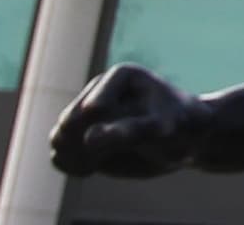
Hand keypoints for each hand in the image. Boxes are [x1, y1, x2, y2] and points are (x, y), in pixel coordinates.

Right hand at [52, 65, 208, 177]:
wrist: (186, 139)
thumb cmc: (181, 128)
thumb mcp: (166, 129)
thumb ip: (129, 132)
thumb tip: (89, 138)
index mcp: (121, 75)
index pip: (95, 111)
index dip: (119, 132)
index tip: (159, 130)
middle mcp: (99, 90)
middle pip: (71, 124)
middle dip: (93, 145)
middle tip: (131, 148)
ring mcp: (86, 113)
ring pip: (58, 140)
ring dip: (80, 157)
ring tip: (113, 156)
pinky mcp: (78, 136)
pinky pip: (57, 157)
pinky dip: (73, 166)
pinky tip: (96, 166)